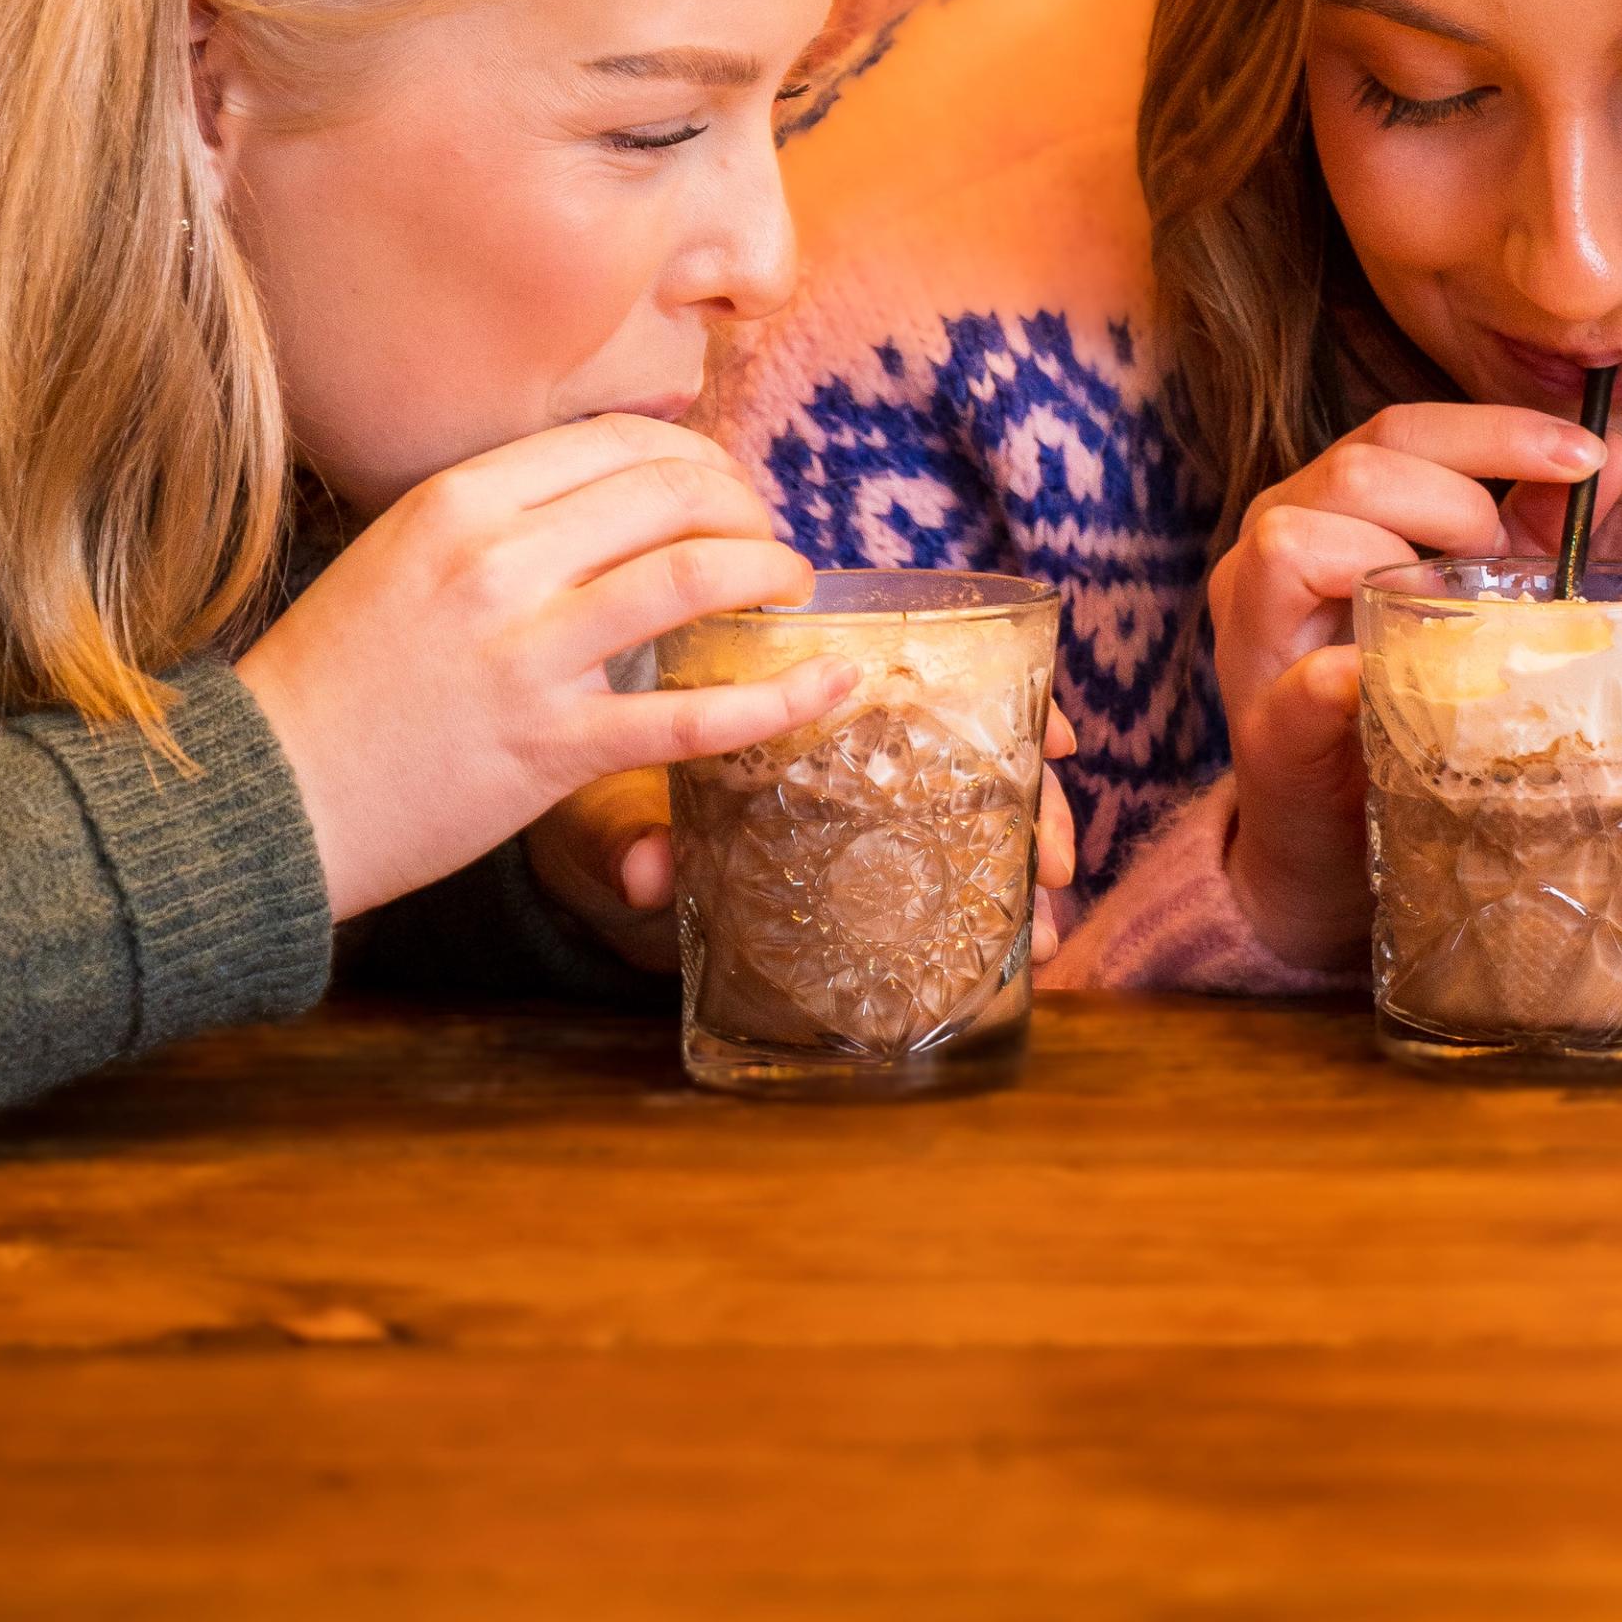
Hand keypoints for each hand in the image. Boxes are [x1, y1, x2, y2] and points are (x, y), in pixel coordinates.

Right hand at [237, 412, 848, 926]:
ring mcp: (526, 654)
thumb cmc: (333, 679)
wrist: (261, 801)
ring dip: (767, 573)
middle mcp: (497, 561)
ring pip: (692, 576)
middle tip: (768, 538)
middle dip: (744, 507)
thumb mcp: (400, 555)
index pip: (618, 441)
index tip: (722, 488)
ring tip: (791, 587)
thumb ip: (500, 517)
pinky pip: (692, 715)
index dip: (695, 458)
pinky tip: (828, 685)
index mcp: (458, 500)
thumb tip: (611, 490)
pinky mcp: (550, 747)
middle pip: (671, 493)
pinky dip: (780, 699)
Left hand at [529, 705, 1083, 974]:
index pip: (935, 673)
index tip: (1059, 740)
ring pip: (966, 812)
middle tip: (1058, 860)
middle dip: (1031, 803)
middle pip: (973, 751)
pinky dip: (979, 901)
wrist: (562, 816)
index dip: (1012, 701)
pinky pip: (929, 869)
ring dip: (1016, 863)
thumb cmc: (590, 780)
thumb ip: (627, 829)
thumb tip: (644, 872)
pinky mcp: (842, 863)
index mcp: (807, 685)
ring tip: (1045, 931)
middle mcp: (846, 741)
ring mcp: (852, 802)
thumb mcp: (603, 799)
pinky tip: (1018, 948)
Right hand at [1208, 401, 1621, 974]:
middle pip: (1357, 468)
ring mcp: (1252, 633)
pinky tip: (1383, 678)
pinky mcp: (1260, 728)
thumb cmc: (1405, 700)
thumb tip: (1617, 455)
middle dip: (1457, 502)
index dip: (1497, 431)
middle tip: (1505, 562)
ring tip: (1453, 614)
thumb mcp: (1472, 603)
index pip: (1402, 430)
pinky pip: (1294, 682)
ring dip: (1396, 561)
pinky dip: (1341, 676)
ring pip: (1297, 538)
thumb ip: (1532, 531)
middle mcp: (1272, 542)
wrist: (1335, 836)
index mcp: (1325, 501)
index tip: (1589, 454)